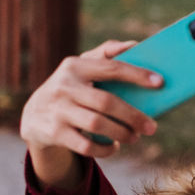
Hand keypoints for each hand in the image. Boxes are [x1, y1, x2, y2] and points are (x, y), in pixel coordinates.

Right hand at [20, 40, 162, 184]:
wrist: (34, 116)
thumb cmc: (70, 88)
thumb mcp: (80, 68)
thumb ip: (105, 54)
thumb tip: (134, 45)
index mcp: (74, 66)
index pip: (111, 68)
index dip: (137, 75)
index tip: (160, 82)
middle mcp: (64, 86)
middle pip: (107, 102)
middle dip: (133, 116)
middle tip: (152, 127)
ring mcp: (58, 110)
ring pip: (98, 125)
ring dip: (122, 133)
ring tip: (135, 137)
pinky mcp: (54, 133)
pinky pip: (87, 146)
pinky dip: (105, 149)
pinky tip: (115, 145)